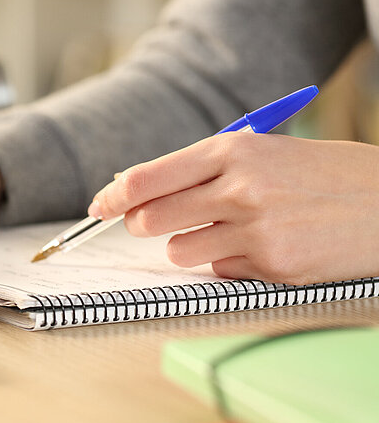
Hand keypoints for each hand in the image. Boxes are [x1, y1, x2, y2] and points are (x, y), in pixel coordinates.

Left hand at [88, 133, 378, 284]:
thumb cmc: (322, 175)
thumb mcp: (264, 153)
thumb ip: (203, 169)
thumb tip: (135, 188)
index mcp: (234, 150)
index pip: (148, 177)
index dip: (115, 196)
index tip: (100, 206)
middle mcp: (240, 188)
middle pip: (151, 218)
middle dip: (144, 224)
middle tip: (157, 223)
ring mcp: (256, 230)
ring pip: (179, 251)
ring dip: (191, 246)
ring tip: (230, 231)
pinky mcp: (273, 267)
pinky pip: (219, 272)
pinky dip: (230, 264)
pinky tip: (265, 248)